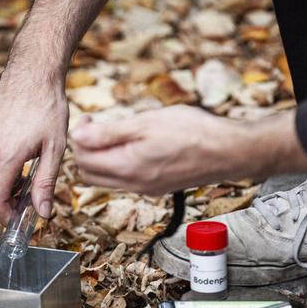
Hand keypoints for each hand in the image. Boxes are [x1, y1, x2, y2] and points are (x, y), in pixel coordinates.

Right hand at [0, 75, 68, 223]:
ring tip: (21, 186)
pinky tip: (13, 169)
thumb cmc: (48, 106)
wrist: (33, 72)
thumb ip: (46, 183)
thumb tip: (43, 213)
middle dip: (0, 205)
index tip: (20, 219)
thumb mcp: (55, 148)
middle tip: (24, 204)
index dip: (6, 215)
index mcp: (6, 155)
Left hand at [71, 105, 306, 194]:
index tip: (89, 118)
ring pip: (105, 180)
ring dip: (100, 158)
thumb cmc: (193, 132)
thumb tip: (77, 135)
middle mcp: (133, 184)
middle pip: (89, 174)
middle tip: (96, 127)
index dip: (79, 136)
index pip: (83, 159)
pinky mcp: (156, 187)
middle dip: (84, 150)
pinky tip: (131, 146)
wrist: (228, 152)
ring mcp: (145, 189)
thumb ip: (108, 133)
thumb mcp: (146, 123)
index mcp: (127, 167)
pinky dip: (117, 164)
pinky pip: (124, 181)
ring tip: (113, 134)